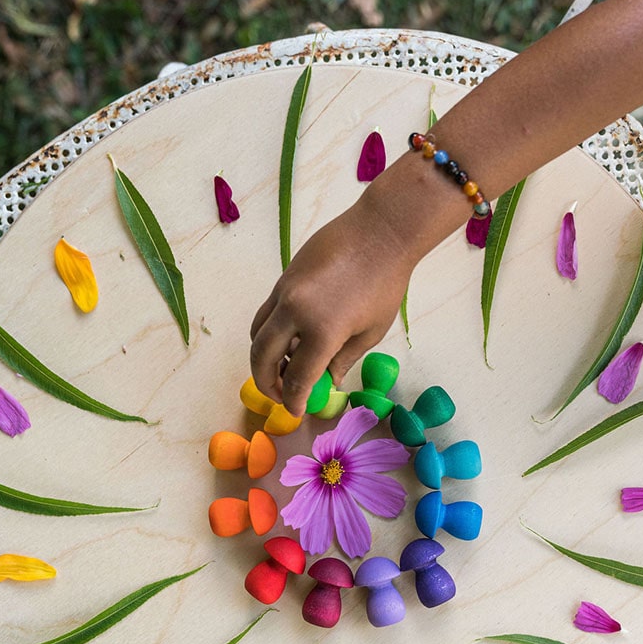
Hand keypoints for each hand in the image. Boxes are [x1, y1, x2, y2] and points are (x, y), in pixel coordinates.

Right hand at [250, 198, 416, 416]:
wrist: (380, 232)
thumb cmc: (385, 284)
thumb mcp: (370, 332)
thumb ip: (342, 360)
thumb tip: (325, 382)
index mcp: (322, 331)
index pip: (297, 378)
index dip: (293, 400)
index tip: (296, 412)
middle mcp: (295, 312)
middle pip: (262, 357)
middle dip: (266, 383)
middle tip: (279, 395)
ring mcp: (285, 292)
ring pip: (257, 333)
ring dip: (262, 357)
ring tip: (282, 369)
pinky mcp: (283, 278)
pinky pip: (266, 313)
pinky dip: (270, 332)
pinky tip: (290, 340)